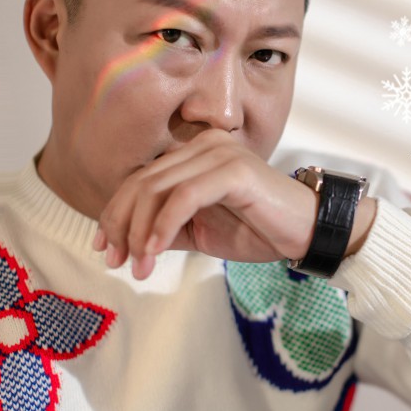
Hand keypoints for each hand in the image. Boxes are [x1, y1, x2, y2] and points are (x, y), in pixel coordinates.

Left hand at [92, 130, 375, 278]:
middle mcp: (204, 144)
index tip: (105, 249)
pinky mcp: (234, 169)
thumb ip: (167, 228)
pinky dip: (164, 225)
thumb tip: (125, 241)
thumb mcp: (201, 231)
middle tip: (115, 261)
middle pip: (142, 182)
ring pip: (157, 189)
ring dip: (140, 232)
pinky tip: (156, 251)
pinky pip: (184, 196)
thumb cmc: (258, 229)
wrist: (306, 232)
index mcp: (195, 153)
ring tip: (138, 265)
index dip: (115, 213)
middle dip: (121, 225)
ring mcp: (220, 152)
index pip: (141, 179)